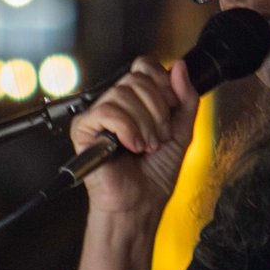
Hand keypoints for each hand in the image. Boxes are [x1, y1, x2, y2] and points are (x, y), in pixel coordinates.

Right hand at [70, 56, 198, 216]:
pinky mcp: (84, 128)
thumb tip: (179, 67)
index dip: (161, 82)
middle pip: (136, 78)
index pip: (144, 66)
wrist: (141, 203)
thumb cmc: (155, 174)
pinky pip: (106, 111)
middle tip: (159, 136)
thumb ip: (186, 98)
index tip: (171, 108)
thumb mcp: (182, 131)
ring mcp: (99, 115)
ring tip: (146, 145)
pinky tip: (131, 146)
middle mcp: (117, 104)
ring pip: (122, 93)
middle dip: (156, 109)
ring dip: (143, 123)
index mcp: (137, 100)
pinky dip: (126, 128)